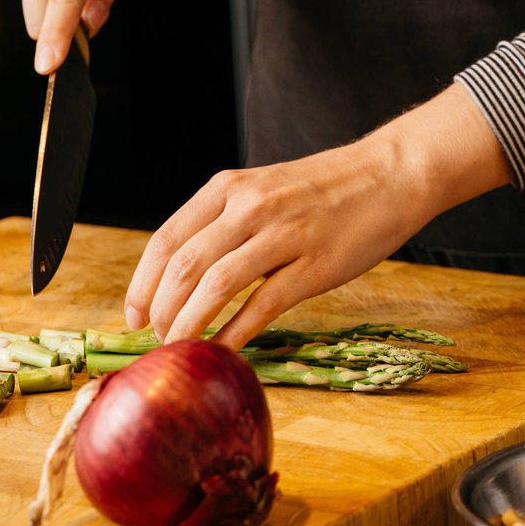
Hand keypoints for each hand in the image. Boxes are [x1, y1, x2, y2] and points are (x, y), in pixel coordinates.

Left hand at [124, 85, 512, 346]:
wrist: (390, 173)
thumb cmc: (325, 189)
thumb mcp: (263, 188)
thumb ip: (224, 221)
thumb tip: (182, 273)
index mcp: (229, 187)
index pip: (165, 239)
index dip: (142, 284)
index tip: (134, 317)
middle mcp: (249, 206)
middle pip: (183, 266)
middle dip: (162, 312)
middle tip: (157, 341)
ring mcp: (283, 234)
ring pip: (215, 285)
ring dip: (190, 325)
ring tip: (181, 348)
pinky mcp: (315, 264)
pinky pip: (262, 305)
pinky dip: (234, 333)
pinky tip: (223, 352)